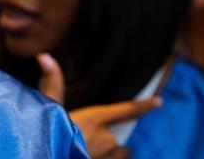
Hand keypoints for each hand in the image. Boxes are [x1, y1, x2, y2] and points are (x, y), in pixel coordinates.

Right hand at [37, 53, 162, 158]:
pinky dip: (106, 158)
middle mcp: (106, 139)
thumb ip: (51, 84)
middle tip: (85, 137)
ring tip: (89, 150)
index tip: (159, 101)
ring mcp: (107, 157)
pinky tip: (87, 155)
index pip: (126, 110)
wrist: (47, 156)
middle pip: (115, 136)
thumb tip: (44, 55)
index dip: (144, 105)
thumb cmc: (49, 136)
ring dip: (109, 152)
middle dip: (106, 137)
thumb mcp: (47, 109)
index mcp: (95, 119)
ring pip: (117, 152)